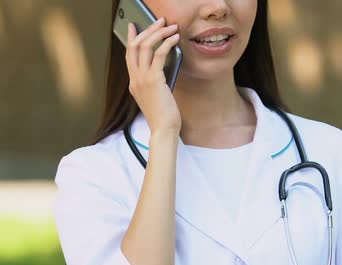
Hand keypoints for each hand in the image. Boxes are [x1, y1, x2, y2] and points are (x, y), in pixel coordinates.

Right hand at [126, 17, 181, 133]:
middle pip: (135, 46)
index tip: (134, 26)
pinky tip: (175, 39)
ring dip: (159, 33)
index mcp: (133, 83)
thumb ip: (155, 82)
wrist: (164, 129)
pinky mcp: (154, 80)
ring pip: (145, 46)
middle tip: (159, 21)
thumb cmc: (164, 115)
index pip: (129, 55)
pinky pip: (159, 54)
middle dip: (147, 30)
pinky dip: (167, 43)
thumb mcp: (156, 96)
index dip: (131, 38)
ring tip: (171, 26)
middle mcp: (134, 79)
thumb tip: (164, 66)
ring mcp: (142, 79)